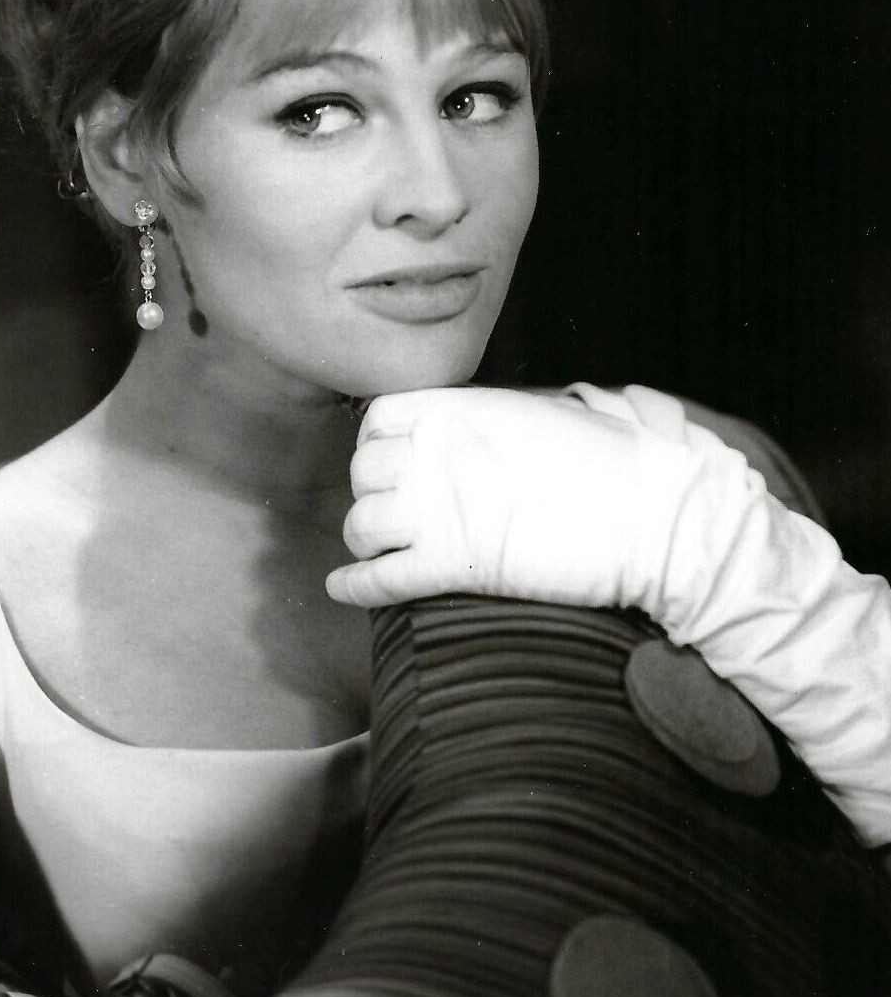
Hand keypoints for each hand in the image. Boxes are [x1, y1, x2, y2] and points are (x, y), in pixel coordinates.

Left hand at [325, 386, 690, 610]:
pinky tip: (342, 587)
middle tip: (391, 510)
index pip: (378, 418)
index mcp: (460, 409)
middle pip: (362, 473)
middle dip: (370, 492)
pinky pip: (377, 578)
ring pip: (360, 525)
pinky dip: (353, 585)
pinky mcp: (451, 565)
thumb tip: (483, 431)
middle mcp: (438, 453)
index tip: (390, 462)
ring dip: (365, 540)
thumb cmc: (615, 466)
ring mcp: (439, 509)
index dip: (376, 443)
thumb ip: (498, 419)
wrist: (654, 518)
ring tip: (379, 550)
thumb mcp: (548, 415)